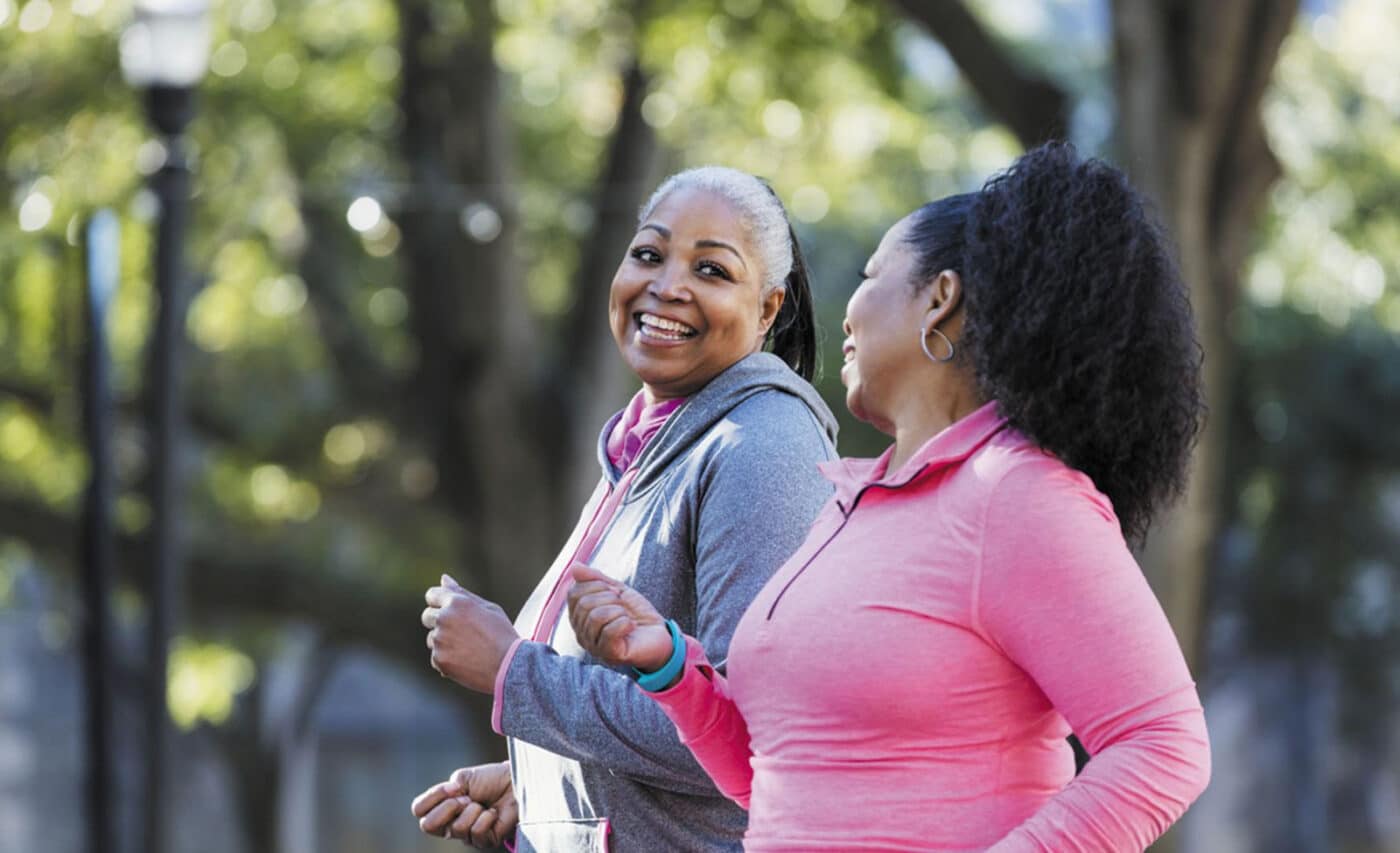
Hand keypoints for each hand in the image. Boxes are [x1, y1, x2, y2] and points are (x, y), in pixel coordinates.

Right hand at [411, 761, 516, 847]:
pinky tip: (492, 813)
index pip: (419, 810)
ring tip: (482, 805)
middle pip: (428, 826)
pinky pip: (476, 832)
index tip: (452, 787)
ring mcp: (466, 835)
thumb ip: (448, 788)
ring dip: (472, 810)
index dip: (432, 798)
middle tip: (466, 798)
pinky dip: (486, 818)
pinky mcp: (483, 841)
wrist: (514, 784)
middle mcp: (450, 823)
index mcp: (442, 806)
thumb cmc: (490, 780)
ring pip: (457, 828)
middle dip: (448, 807)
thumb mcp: (464, 778)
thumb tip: (450, 797)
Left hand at [423, 574, 518, 692]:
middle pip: (427, 616)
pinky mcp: (439, 659)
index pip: (432, 595)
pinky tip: (466, 661)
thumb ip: (463, 594)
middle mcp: (444, 618)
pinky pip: (436, 657)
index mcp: (456, 602)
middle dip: (438, 622)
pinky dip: (447, 660)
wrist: (509, 666)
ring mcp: (440, 640)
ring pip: (432, 639)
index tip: (447, 610)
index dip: (439, 602)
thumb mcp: (488, 608)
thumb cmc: (502, 634)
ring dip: (443, 642)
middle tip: (460, 632)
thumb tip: (444, 579)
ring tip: (467, 649)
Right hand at [566, 563, 672, 670]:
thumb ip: (595, 579)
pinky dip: (624, 623)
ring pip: (595, 617)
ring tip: (627, 617)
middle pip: (584, 604)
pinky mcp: (609, 654)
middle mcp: (581, 633)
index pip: (574, 593)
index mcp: (580, 618)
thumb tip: (574, 567)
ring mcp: (594, 646)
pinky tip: (631, 626)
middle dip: (610, 598)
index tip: (615, 592)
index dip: (597, 585)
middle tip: (623, 605)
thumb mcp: (616, 590)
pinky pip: (609, 632)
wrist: (659, 633)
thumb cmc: (636, 614)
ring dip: (618, 611)